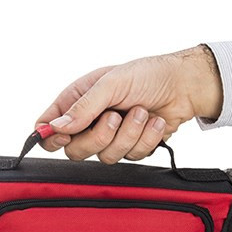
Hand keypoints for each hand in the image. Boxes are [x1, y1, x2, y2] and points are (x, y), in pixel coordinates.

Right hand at [35, 45, 222, 163]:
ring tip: (142, 112)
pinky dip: (146, 139)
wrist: (184, 86)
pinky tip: (154, 121)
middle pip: (75, 150)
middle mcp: (90, 121)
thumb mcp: (112, 83)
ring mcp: (110, 136)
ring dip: (129, 134)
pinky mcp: (131, 147)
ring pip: (105, 156)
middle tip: (116, 117)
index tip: (66, 134)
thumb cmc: (147, 75)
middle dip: (100, 136)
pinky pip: (131, 157)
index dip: (51, 136)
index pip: (48, 126)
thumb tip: (57, 126)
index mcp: (77, 100)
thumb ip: (83, 107)